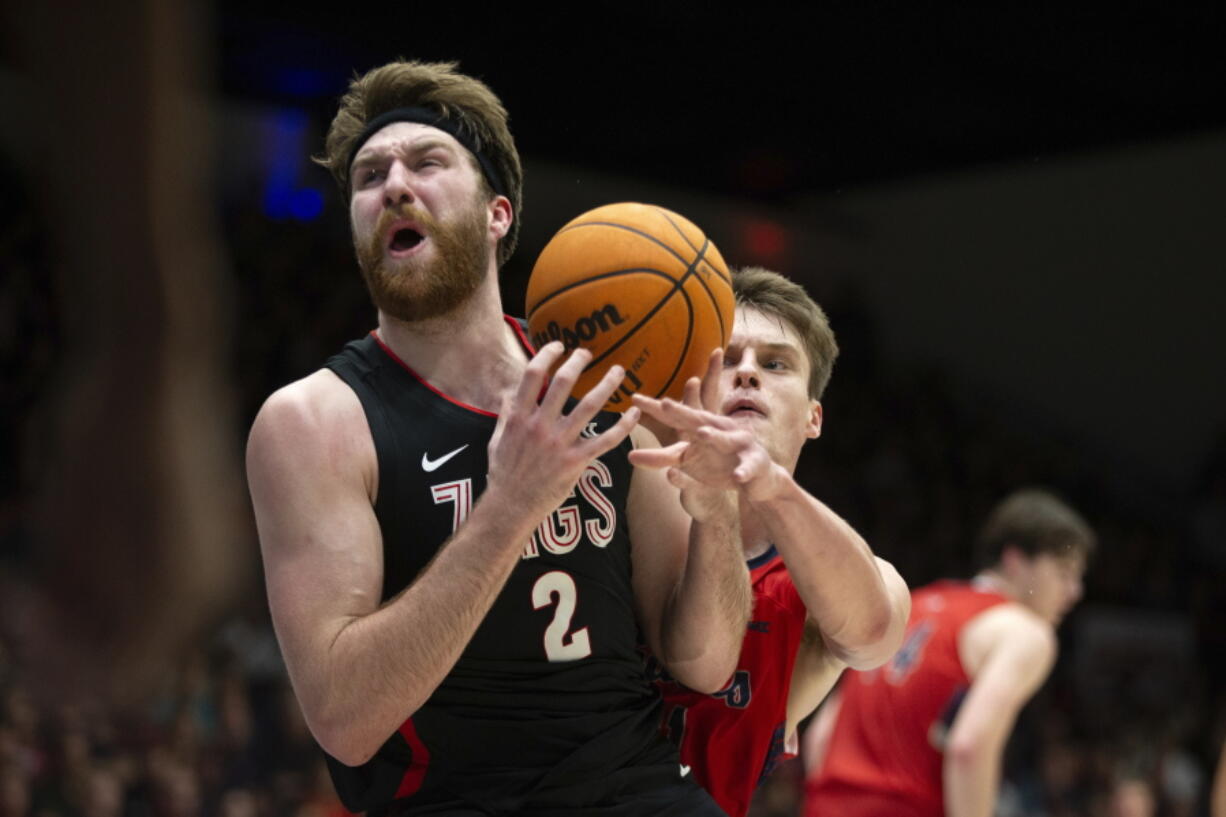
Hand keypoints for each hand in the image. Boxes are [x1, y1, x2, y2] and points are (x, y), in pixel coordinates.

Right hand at [487, 342, 639, 522]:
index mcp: (519, 417)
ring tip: (619, 371)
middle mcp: (540, 425)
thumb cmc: (503, 474)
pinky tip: (633, 414)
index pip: (533, 375)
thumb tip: (508, 392)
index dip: (546, 355)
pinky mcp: (576, 462)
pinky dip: (622, 426)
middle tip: (587, 352)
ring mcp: (559, 443)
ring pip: (589, 406)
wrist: (511, 506)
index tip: (558, 346)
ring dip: (607, 384)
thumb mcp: (496, 439)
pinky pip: (605, 440)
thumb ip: (505, 414)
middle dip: (577, 362)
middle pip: (563, 383)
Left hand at [629, 349, 784, 504]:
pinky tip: (737, 476)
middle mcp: (718, 429)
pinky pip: (746, 468)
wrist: (755, 478)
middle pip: (697, 419)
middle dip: (682, 411)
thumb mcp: (687, 461)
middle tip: (664, 403)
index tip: (633, 398)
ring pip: (725, 439)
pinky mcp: (753, 464)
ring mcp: (738, 445)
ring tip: (702, 434)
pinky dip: (742, 471)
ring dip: (714, 436)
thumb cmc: (717, 463)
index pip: (674, 415)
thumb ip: (660, 458)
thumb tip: (629, 456)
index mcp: (700, 426)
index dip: (654, 408)